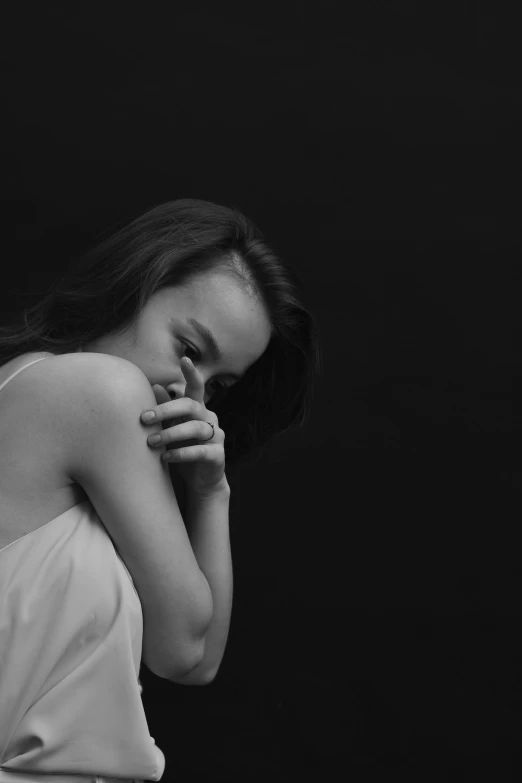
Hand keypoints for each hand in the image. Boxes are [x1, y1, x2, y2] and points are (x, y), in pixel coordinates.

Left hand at [140, 357, 227, 495]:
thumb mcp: (172, 428)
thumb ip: (166, 410)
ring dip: (170, 434)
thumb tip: (154, 386)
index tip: (184, 358)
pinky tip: (165, 458)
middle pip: (190, 406)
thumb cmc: (183, 449)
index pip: (196, 387)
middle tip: (144, 418)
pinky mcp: (217, 455)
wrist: (201, 481)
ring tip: (151, 442)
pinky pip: (200, 452)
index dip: (192, 373)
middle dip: (165, 410)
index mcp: (198, 409)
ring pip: (195, 428)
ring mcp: (216, 436)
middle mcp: (209, 418)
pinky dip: (181, 454)